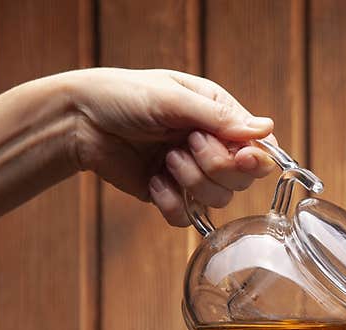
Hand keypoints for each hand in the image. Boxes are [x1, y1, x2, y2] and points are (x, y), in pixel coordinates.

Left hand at [69, 68, 276, 225]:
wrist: (78, 121)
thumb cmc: (123, 96)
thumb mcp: (173, 97)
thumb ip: (219, 117)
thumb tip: (267, 128)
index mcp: (219, 117)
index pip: (260, 148)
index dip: (257, 160)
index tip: (243, 157)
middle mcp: (212, 147)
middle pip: (242, 179)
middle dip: (215, 166)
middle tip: (186, 144)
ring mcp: (192, 174)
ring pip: (219, 200)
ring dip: (191, 181)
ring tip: (165, 159)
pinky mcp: (170, 196)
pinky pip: (188, 216)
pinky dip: (171, 203)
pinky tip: (153, 181)